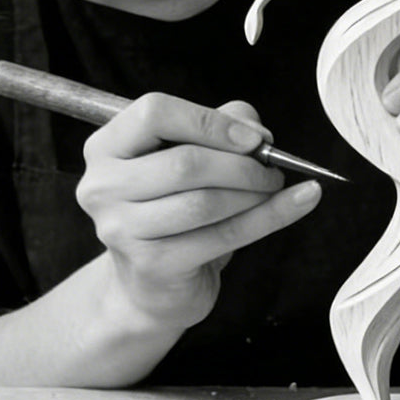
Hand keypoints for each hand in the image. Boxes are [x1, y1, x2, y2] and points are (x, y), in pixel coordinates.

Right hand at [77, 94, 322, 328]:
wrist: (151, 286)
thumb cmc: (170, 209)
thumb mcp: (189, 156)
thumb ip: (220, 126)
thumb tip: (256, 131)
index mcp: (106, 147)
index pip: (154, 114)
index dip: (209, 121)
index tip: (251, 137)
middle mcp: (103, 186)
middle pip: (185, 162)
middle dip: (242, 163)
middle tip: (272, 166)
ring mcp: (122, 229)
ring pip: (204, 202)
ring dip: (254, 192)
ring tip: (274, 187)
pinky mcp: (151, 265)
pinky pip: (222, 236)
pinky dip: (268, 217)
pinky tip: (297, 203)